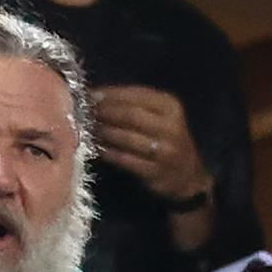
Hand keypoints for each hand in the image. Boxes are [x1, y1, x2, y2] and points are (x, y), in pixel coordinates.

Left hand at [93, 85, 212, 200]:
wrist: (187, 177)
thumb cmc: (165, 140)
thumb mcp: (160, 117)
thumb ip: (134, 105)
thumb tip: (96, 95)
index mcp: (170, 106)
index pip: (135, 94)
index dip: (109, 94)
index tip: (88, 95)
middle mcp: (170, 126)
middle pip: (130, 115)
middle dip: (104, 112)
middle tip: (84, 113)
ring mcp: (165, 150)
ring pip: (126, 137)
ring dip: (103, 132)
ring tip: (86, 130)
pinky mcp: (155, 171)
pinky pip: (125, 159)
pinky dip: (108, 152)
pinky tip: (97, 149)